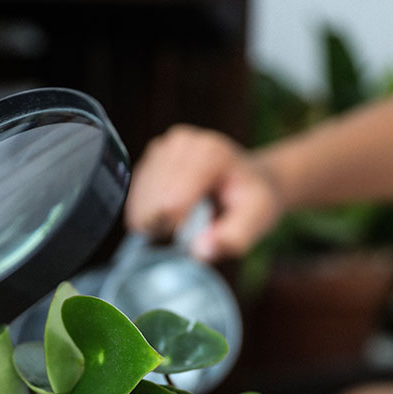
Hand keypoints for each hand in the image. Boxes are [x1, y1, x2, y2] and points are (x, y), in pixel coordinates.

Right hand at [124, 125, 283, 260]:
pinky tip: (170, 212)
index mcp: (209, 153)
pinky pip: (135, 196)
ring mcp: (164, 146)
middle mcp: (182, 142)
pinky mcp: (152, 155)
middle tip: (193, 225)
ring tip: (185, 217)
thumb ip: (232, 238)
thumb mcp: (256, 221)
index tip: (196, 232)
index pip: (171, 202)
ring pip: (140, 201)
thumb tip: (200, 251)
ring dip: (156, 219)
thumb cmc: (253, 200)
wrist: (253, 180)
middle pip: (152, 202)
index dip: (177, 229)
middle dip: (167, 224)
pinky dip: (149, 212)